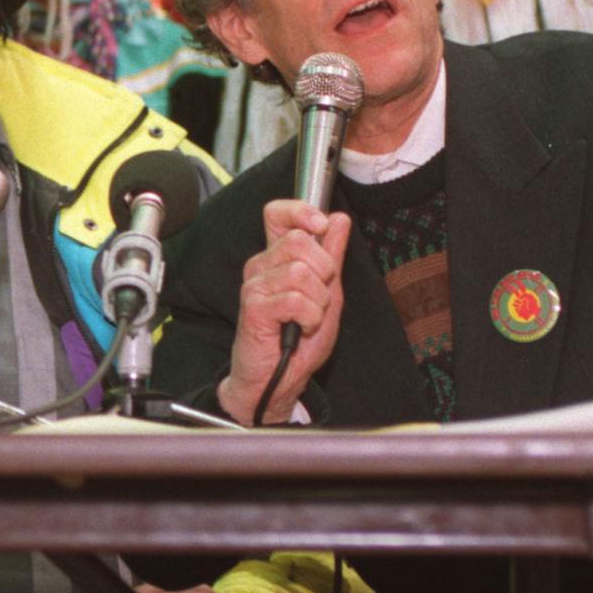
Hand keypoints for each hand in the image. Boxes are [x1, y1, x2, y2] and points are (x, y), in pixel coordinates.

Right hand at [218, 201, 350, 424]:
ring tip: (308, 318)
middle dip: (323, 271)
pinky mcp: (254, 307)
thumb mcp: (327, 293)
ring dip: (318, 301)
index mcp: (276, 258)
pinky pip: (296, 299)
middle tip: (318, 297)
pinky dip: (310, 317)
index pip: (278, 213)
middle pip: (299, 241)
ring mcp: (255, 285)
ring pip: (301, 272)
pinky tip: (301, 328)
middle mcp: (261, 265)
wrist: (278, 380)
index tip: (320, 226)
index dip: (301, 211)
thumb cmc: (298, 341)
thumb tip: (338, 220)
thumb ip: (332, 256)